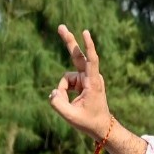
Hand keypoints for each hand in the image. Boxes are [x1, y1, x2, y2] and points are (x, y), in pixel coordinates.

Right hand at [49, 25, 110, 140]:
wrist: (101, 126)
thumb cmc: (89, 122)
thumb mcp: (71, 116)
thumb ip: (57, 104)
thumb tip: (53, 91)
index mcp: (93, 83)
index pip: (91, 61)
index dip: (88, 46)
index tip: (85, 33)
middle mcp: (91, 78)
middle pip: (77, 56)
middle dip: (69, 41)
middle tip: (61, 26)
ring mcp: (86, 79)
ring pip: (66, 79)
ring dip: (64, 91)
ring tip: (73, 104)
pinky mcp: (82, 81)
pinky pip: (66, 83)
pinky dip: (65, 92)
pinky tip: (72, 101)